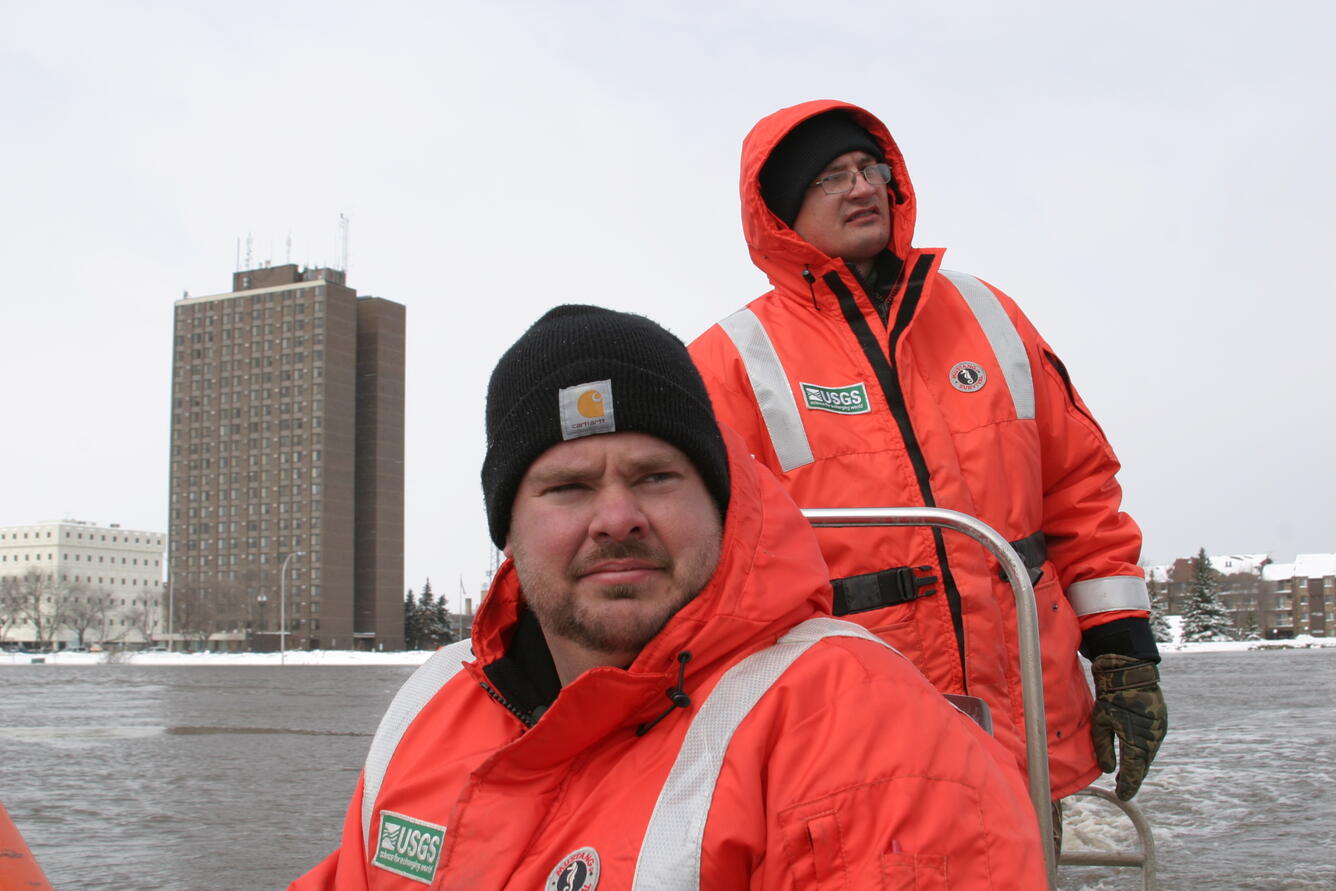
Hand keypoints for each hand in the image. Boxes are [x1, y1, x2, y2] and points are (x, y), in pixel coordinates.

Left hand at [1090, 654, 1166, 799]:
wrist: (1131, 673)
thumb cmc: (1111, 697)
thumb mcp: (1101, 723)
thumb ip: (1103, 748)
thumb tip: (1108, 770)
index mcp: (1136, 741)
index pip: (1133, 771)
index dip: (1128, 785)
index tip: (1122, 795)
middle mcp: (1152, 739)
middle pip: (1142, 765)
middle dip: (1133, 777)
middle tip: (1124, 788)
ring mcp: (1159, 731)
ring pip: (1148, 755)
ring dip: (1139, 765)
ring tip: (1127, 774)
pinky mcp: (1160, 723)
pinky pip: (1152, 744)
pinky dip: (1144, 752)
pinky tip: (1135, 755)